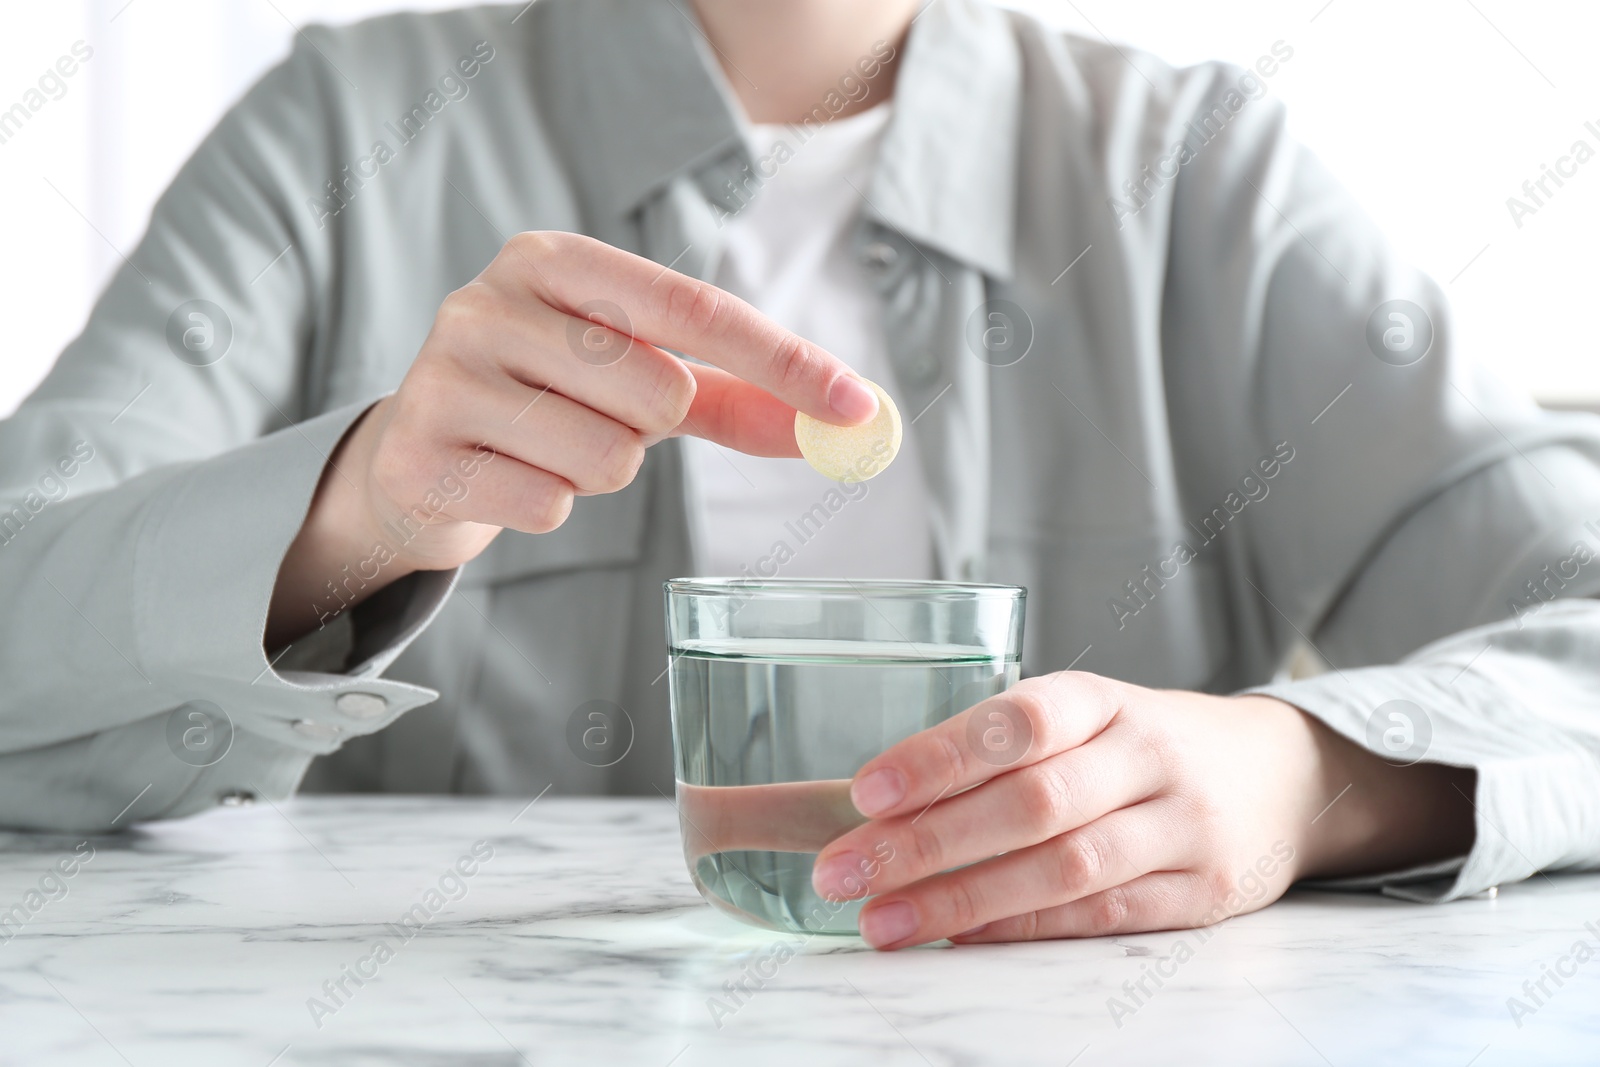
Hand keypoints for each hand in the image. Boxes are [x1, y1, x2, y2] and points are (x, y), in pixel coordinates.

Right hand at [268, 230, 877, 645]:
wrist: (417, 458)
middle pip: (657, 390)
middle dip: (649, 429)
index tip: (856, 407)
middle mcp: (490, 300)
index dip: (784, 361)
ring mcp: (444, 373)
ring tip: (546, 450)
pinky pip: (547, 505)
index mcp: (554, 261)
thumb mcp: (641, 383)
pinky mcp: (419, 453)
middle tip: (599, 421)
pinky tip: (506, 479)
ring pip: (605, 456)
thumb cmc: (548, 403)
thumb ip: (739, 396)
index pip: (695, 309)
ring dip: (598, 473)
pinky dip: (547, 507)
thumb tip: (848, 416)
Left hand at [810, 672, 1475, 948]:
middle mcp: (1147, 755)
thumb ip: (1001, 749)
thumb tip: (874, 803)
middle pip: (1032, 802)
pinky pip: (1103, 916)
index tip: (865, 791)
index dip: (941, 755)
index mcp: (1103, 699)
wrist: (1284, 777)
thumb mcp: (1086, 718)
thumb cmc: (1145, 746)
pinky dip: (1025, 929)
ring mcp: (1182, 826)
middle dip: (927, 842)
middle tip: (843, 870)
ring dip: (963, 899)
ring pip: (1066, 865)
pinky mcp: (1203, 892)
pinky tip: (960, 938)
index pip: (1018, 720)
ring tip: (883, 920)